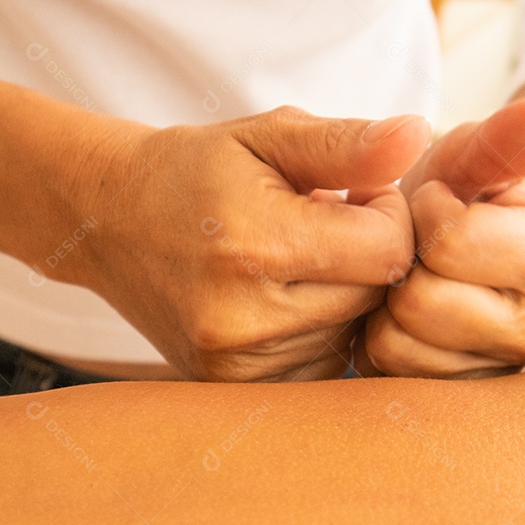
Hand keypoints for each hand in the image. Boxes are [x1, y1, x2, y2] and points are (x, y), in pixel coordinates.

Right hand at [66, 107, 429, 381]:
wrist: (107, 223)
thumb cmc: (193, 172)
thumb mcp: (266, 136)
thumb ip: (346, 143)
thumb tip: (417, 137)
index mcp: (254, 245)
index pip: (387, 250)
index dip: (388, 213)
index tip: (355, 193)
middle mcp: (244, 318)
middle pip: (374, 296)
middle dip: (366, 254)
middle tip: (324, 223)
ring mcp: (236, 364)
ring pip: (352, 334)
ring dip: (344, 295)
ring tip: (294, 259)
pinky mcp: (233, 388)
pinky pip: (322, 365)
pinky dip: (320, 330)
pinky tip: (284, 297)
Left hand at [356, 95, 524, 377]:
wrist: (446, 245)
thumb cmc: (458, 195)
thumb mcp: (474, 154)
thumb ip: (509, 135)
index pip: (449, 241)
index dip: (422, 211)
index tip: (433, 203)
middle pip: (422, 300)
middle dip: (403, 263)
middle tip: (418, 248)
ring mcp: (497, 371)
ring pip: (400, 341)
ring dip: (388, 302)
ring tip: (412, 278)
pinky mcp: (456, 399)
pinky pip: (388, 372)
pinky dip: (381, 338)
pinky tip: (403, 315)